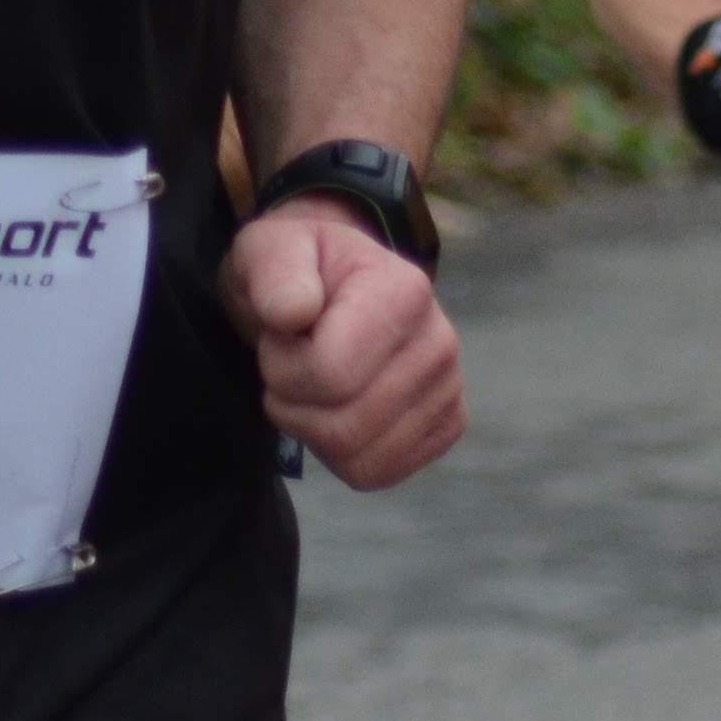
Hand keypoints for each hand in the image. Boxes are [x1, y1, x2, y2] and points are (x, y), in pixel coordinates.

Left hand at [223, 198, 464, 488]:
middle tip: (290, 368)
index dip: (282, 369)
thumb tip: (294, 313)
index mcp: (405, 293)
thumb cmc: (299, 268)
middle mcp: (441, 343)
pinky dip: (344, 456)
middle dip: (293, 405)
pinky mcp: (448, 423)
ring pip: (363, 458)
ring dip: (315, 432)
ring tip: (313, 388)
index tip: (280, 338)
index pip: (331, 375)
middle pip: (346, 426)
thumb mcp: (271, 248)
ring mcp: (450, 387)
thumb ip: (276, 273)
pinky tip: (338, 413)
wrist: (333, 285)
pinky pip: (384, 471)